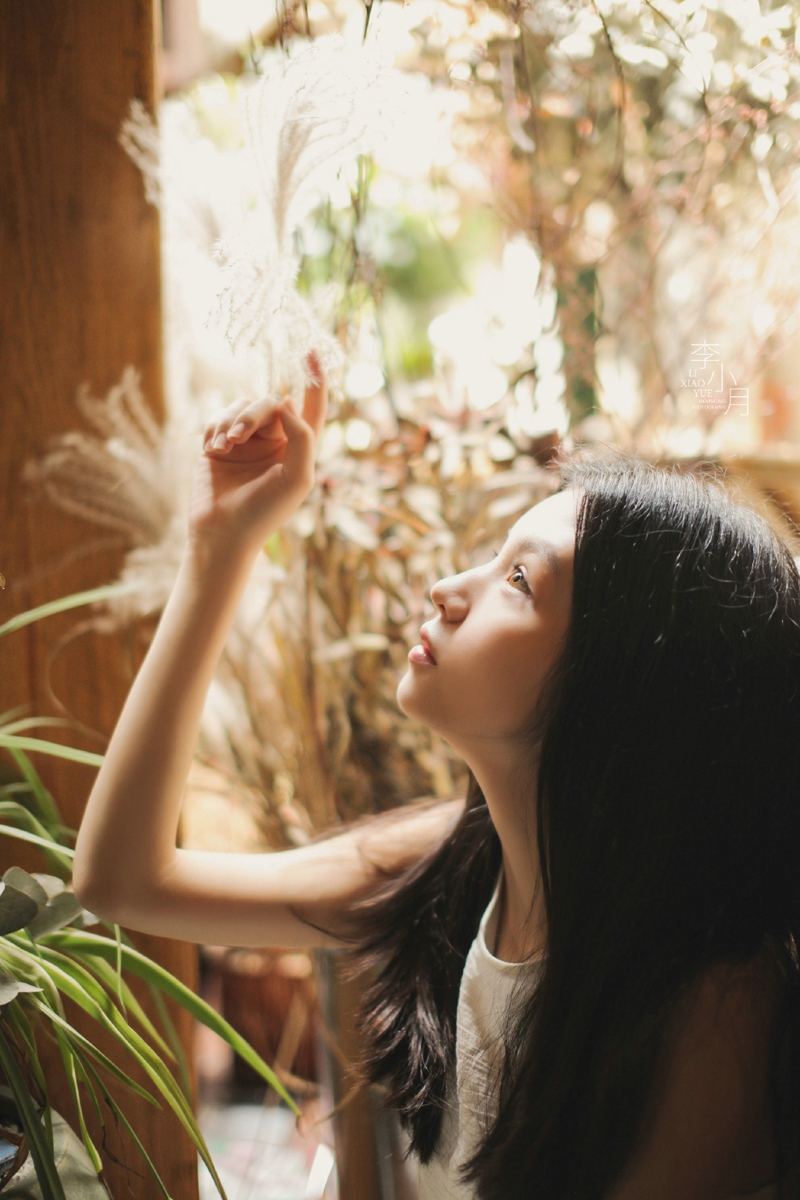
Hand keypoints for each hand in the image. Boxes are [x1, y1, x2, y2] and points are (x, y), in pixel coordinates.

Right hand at [188, 352, 326, 556]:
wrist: (222, 533)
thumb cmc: (265, 512)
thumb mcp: (296, 478)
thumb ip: (303, 438)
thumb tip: (289, 401)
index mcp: (300, 448)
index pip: (312, 407)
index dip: (315, 379)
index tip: (311, 350)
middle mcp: (275, 441)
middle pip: (270, 403)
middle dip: (253, 415)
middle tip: (238, 436)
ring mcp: (247, 441)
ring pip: (241, 406)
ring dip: (231, 421)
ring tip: (223, 447)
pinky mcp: (220, 443)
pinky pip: (218, 416)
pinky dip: (214, 428)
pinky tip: (211, 450)